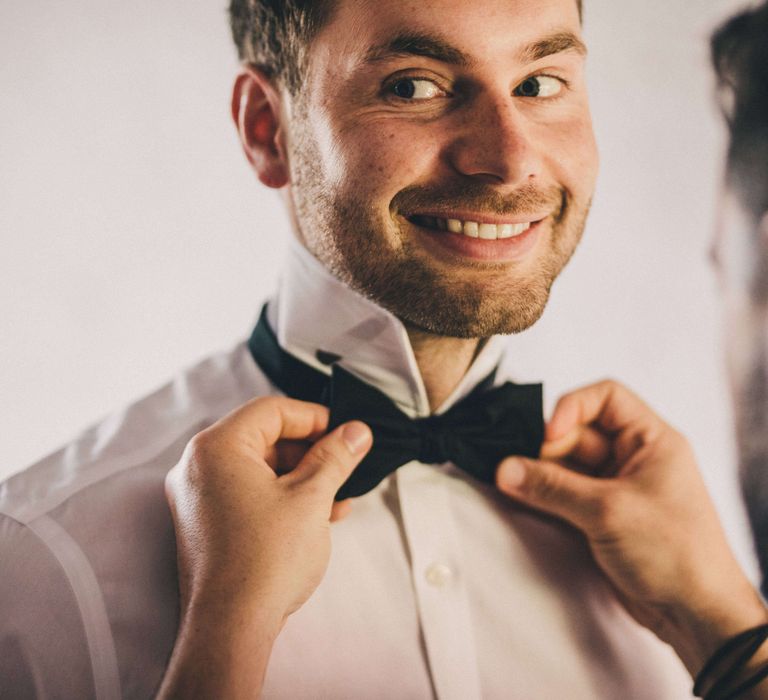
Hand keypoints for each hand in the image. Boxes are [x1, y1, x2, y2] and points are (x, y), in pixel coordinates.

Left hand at [157, 396, 371, 699]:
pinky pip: (247, 493)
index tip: (344, 432)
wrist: (231, 628)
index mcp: (217, 448)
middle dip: (311, 451)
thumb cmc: (265, 560)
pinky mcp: (205, 523)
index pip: (271, 411)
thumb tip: (355, 432)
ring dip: (302, 477)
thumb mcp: (311, 497)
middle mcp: (198, 467)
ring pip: (259, 468)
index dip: (314, 418)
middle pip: (264, 438)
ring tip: (339, 496)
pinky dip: (281, 496)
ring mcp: (198, 497)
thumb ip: (335, 456)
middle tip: (345, 462)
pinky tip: (319, 514)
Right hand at [496, 380, 766, 676]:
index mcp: (651, 440)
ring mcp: (616, 488)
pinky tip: (522, 500)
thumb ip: (551, 487)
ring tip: (514, 486)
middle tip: (519, 470)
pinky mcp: (601, 516)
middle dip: (546, 449)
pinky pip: (564, 494)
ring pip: (566, 465)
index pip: (606, 397)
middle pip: (577, 433)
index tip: (548, 434)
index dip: (573, 407)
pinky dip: (543, 496)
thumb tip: (506, 469)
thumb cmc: (674, 552)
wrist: (695, 614)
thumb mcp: (608, 511)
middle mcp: (633, 458)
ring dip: (540, 475)